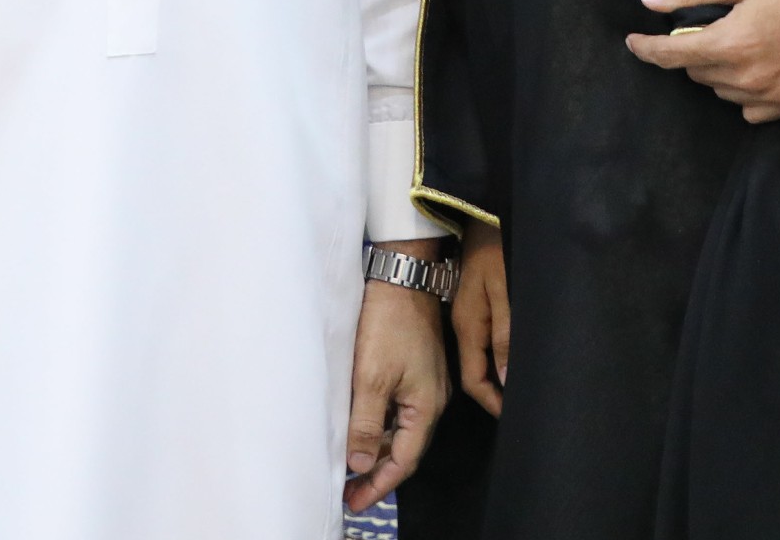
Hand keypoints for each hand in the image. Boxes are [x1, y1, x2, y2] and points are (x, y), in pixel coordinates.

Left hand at [345, 242, 450, 511]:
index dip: (379, 485)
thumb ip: (365, 425)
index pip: (404, 461)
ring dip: (375, 447)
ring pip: (399, 428)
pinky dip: (378, 423)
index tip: (354, 503)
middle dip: (376, 471)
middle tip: (348, 491)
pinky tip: (358, 426)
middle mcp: (432, 399)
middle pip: (403, 447)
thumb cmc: (389, 323)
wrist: (401, 276)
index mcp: (426, 407)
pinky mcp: (415, 367)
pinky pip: (397, 408)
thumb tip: (359, 464)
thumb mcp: (370, 378)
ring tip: (348, 463)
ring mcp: (425, 382)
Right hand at [450, 221, 509, 416]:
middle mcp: (465, 325)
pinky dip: (499, 354)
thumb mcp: (505, 293)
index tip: (515, 415)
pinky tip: (515, 354)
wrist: (480, 213)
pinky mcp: (476, 303)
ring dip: (499, 373)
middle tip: (524, 403)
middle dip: (497, 392)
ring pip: (482, 356)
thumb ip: (505, 335)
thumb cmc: (496, 251)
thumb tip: (504, 378)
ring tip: (523, 384)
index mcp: (468, 327)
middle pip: (476, 371)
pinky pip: (485, 338)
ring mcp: (469, 313)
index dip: (493, 401)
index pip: (475, 380)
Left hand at [625, 0, 779, 121]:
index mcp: (732, 44)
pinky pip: (752, 110)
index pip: (672, 57)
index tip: (632, 41)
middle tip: (709, 23)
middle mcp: (750, 78)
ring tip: (738, 40)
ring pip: (723, 91)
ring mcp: (775, 96)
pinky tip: (755, 68)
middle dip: (692, 50)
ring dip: (718, 70)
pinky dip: (744, 92)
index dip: (646, 49)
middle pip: (697, 73)